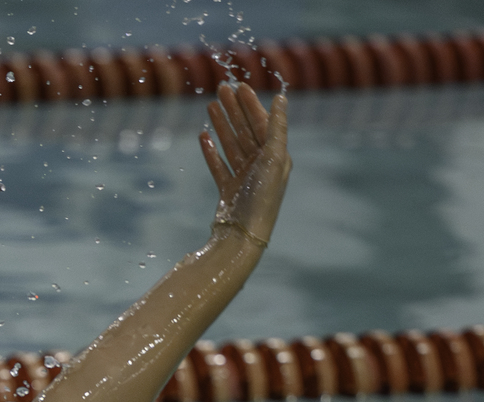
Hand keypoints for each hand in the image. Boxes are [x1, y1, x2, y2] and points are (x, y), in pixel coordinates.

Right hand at [200, 81, 290, 247]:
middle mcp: (261, 165)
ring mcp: (244, 178)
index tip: (238, 87)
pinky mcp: (228, 190)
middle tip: (221, 90)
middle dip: (234, 110)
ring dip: (222, 126)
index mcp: (276, 156)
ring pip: (231, 144)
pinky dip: (211, 151)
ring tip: (210, 107)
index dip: (250, 104)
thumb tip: (280, 99)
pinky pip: (218, 165)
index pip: (262, 123)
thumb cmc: (263, 196)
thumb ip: (277, 127)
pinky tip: (203, 137)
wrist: (244, 233)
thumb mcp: (274, 158)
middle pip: (246, 131)